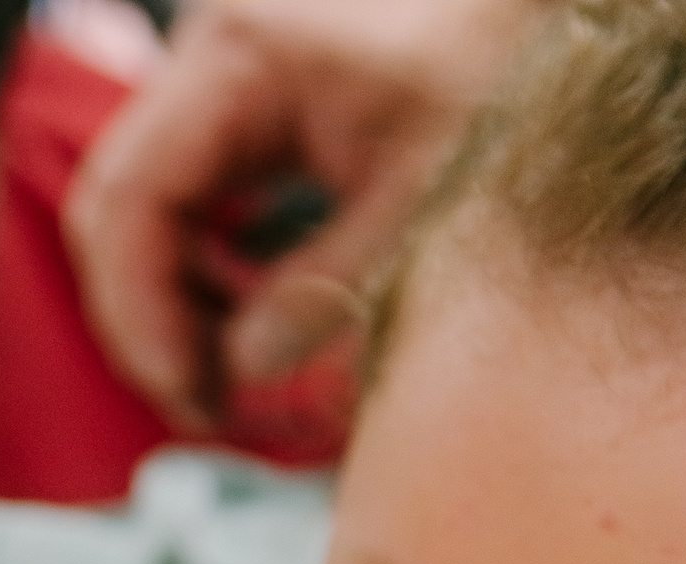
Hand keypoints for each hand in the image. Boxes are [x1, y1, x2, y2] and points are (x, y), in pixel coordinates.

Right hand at [62, 0, 523, 428]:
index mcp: (243, 60)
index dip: (141, 311)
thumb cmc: (508, 80)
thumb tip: (242, 370)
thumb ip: (324, 290)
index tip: (192, 392)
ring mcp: (225, 74)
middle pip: (117, 203)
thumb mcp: (423, 201)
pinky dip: (204, 266)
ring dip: (170, 298)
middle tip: (204, 404)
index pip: (131, 196)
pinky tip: (248, 322)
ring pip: (144, 204)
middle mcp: (213, 54)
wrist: (568, 21)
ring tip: (227, 378)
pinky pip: (189, 193)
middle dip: (145, 315)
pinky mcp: (249, 101)